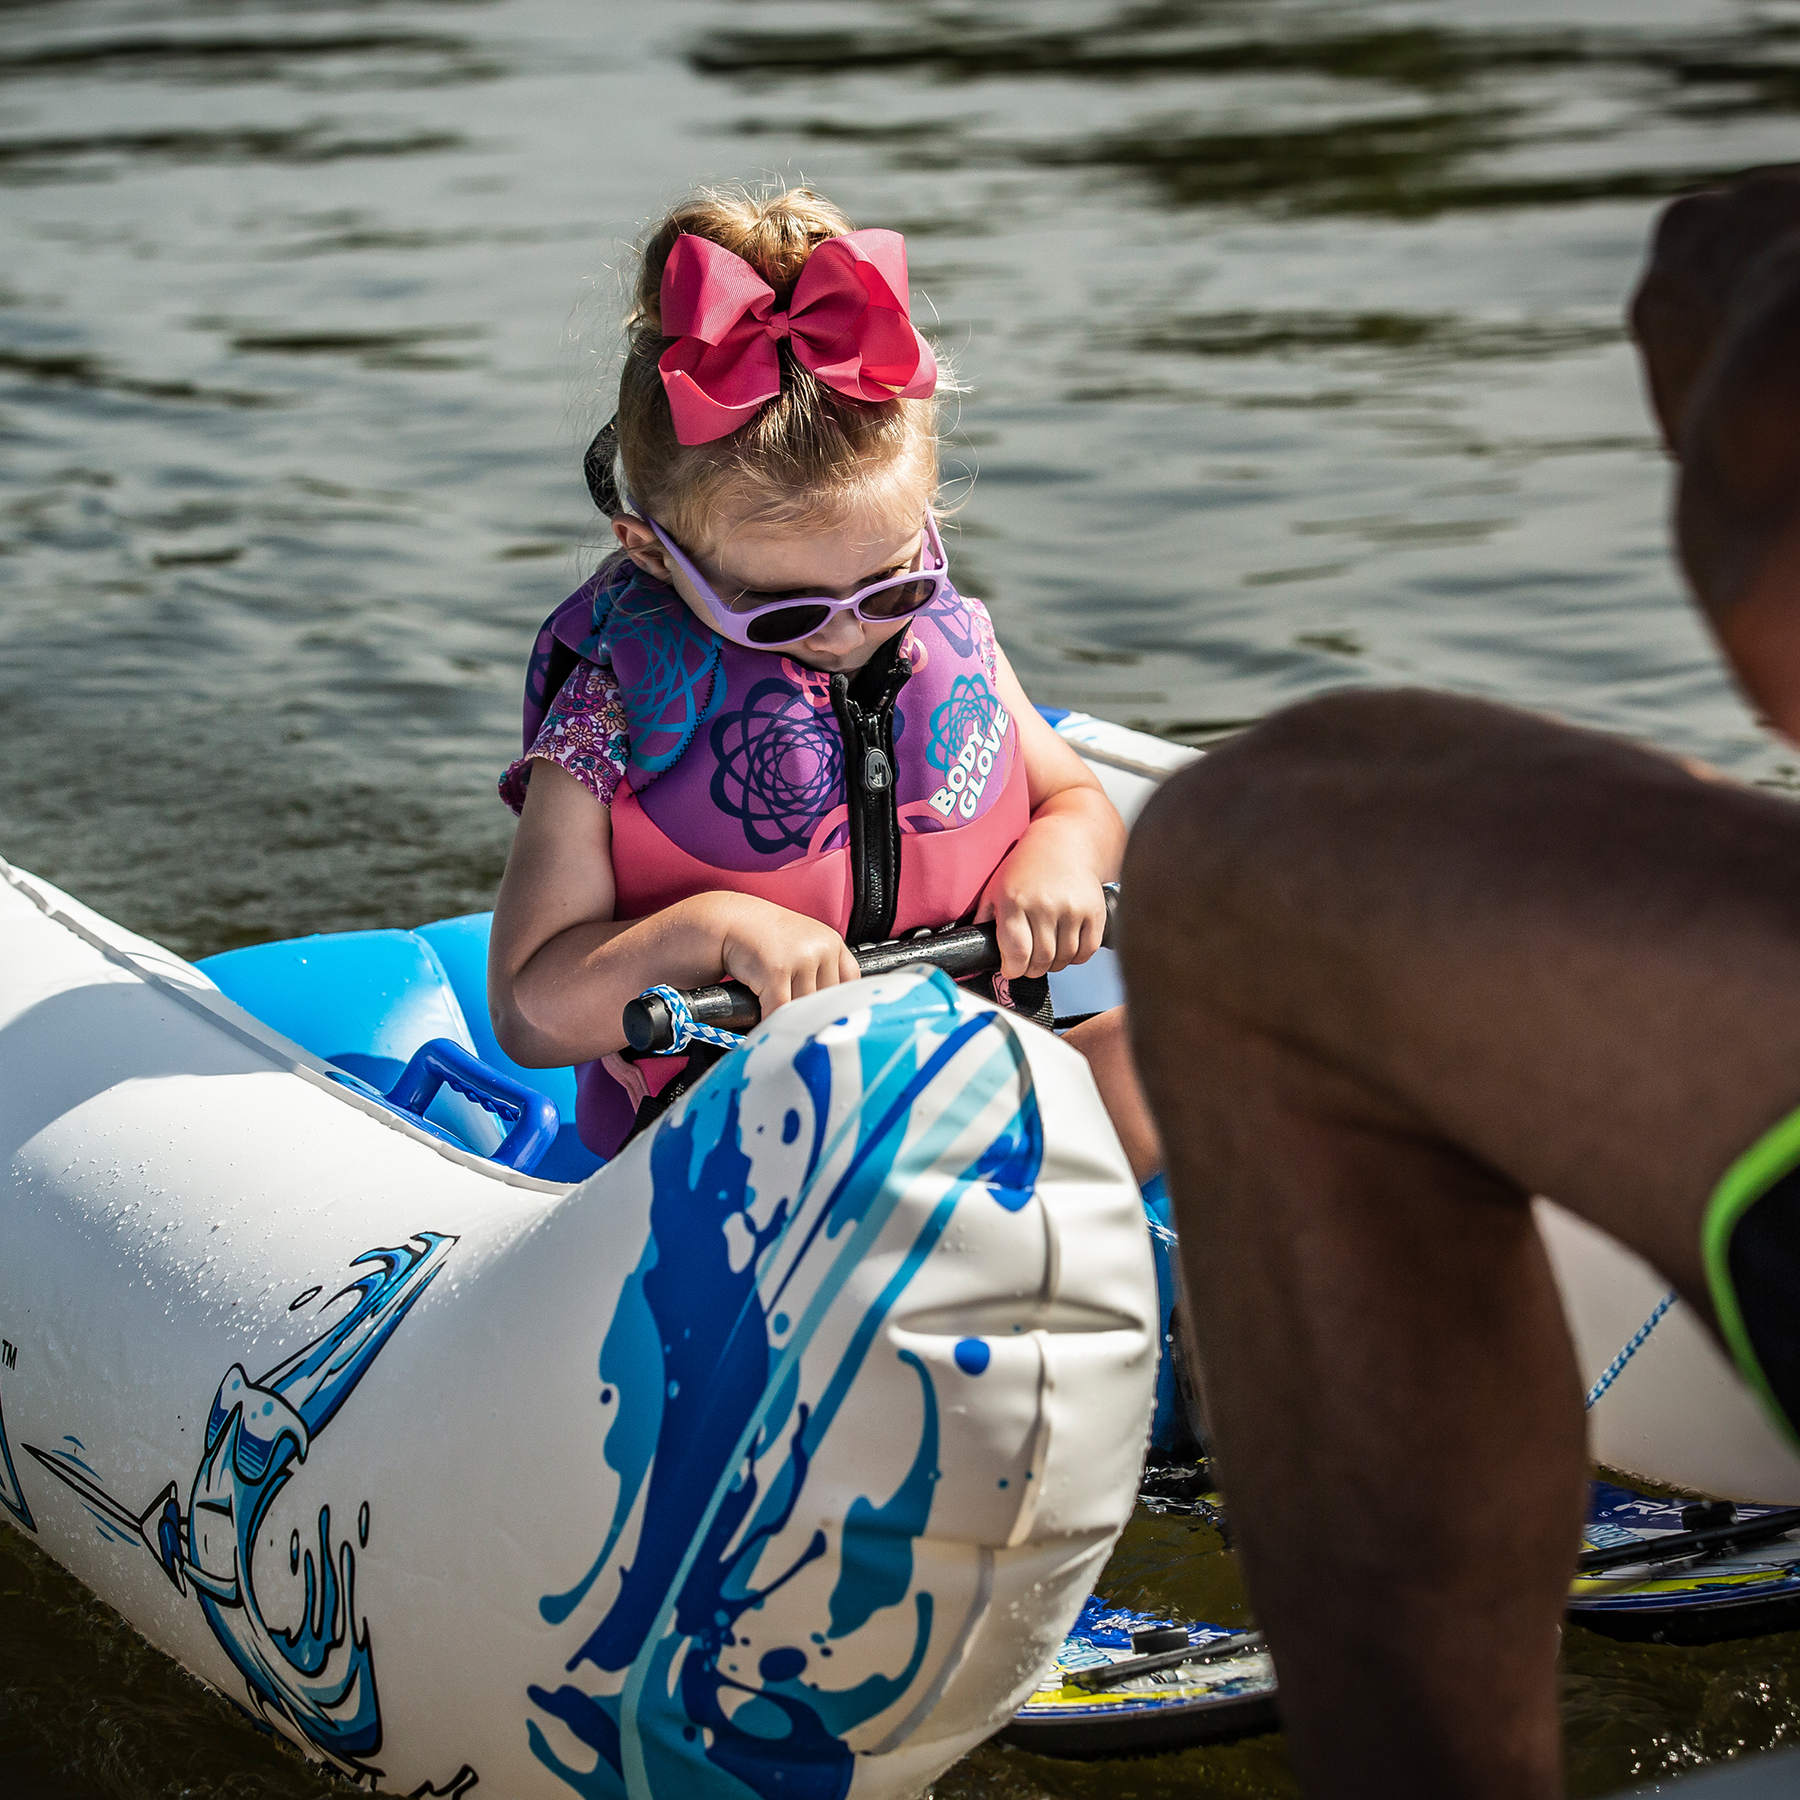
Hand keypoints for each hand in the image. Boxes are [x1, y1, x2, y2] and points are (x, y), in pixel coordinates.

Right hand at [710, 894, 859, 1016]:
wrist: (728, 921)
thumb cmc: (763, 939)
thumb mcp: (802, 947)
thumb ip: (820, 972)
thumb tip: (834, 1015)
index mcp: (832, 943)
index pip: (850, 985)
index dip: (838, 1006)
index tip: (831, 1022)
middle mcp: (822, 948)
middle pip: (826, 1001)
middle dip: (809, 1016)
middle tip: (799, 1028)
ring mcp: (800, 958)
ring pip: (804, 1008)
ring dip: (790, 1021)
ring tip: (780, 1026)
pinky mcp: (776, 971)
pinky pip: (781, 1010)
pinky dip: (773, 1024)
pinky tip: (767, 1029)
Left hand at [977, 831, 1108, 980]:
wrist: (1061, 844)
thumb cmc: (1023, 869)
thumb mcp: (994, 891)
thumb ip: (983, 922)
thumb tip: (972, 955)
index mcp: (1014, 901)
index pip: (1017, 953)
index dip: (1013, 969)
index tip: (1011, 968)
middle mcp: (1044, 905)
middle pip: (1041, 960)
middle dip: (1032, 969)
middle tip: (1028, 962)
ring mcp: (1072, 909)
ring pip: (1063, 958)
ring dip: (1053, 964)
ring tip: (1046, 952)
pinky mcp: (1094, 911)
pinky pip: (1086, 951)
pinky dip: (1075, 957)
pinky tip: (1065, 946)